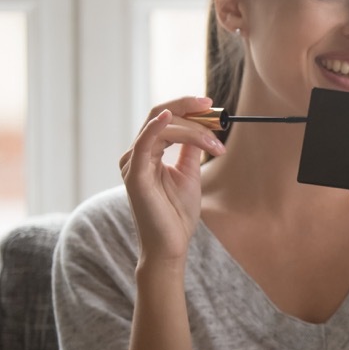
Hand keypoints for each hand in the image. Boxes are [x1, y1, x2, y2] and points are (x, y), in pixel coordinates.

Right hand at [119, 96, 225, 261]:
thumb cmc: (177, 213)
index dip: (188, 109)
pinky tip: (167, 118)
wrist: (172, 244)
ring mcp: (133, 164)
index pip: (165, 118)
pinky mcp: (135, 176)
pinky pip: (143, 144)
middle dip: (189, 109)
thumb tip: (201, 126)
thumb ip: (190, 149)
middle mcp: (136, 154)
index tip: (212, 106)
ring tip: (215, 143)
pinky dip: (155, 128)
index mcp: (148, 152)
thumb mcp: (189, 173)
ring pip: (161, 127)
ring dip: (192, 129)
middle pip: (160, 115)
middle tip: (215, 111)